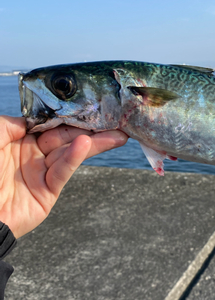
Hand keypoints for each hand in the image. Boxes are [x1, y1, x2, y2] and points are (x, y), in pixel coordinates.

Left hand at [0, 116, 127, 237]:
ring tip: (115, 134)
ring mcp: (41, 174)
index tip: (91, 106)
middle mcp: (33, 155)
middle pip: (66, 137)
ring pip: (71, 153)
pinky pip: (62, 172)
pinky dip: (74, 158)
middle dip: (91, 128)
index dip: (70, 115)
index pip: (51, 124)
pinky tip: (85, 145)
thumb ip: (12, 124)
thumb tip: (35, 119)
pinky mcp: (47, 193)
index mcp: (20, 140)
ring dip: (93, 142)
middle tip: (116, 121)